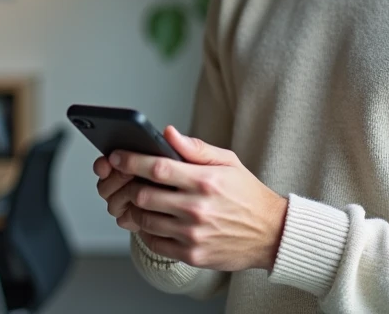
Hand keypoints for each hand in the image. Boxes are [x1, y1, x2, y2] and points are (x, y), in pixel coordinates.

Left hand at [94, 125, 287, 271]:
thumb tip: (169, 133)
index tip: (117, 156)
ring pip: (145, 220)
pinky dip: (147, 231)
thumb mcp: (229, 163)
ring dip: (136, 209)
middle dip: (130, 186)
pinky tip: (153, 221)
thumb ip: (196, 149)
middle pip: (144, 195)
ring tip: (141, 201)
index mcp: (206, 181)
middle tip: (127, 181)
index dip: (131, 161)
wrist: (271, 233)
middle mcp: (198, 208)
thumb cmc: (247, 195)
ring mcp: (193, 234)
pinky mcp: (192, 254)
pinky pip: (155, 243)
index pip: (158, 167)